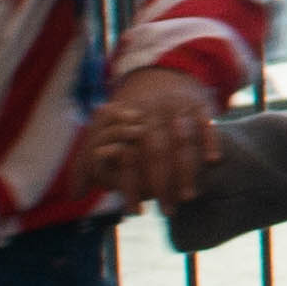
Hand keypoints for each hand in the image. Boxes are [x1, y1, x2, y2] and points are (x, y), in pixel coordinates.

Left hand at [84, 68, 226, 202]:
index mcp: (124, 119)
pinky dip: (210, 141)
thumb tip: (75, 194)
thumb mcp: (104, 132)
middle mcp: (150, 111)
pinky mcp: (198, 103)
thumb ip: (88, 163)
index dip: (130, 186)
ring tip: (187, 197)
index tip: (134, 211)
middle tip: (165, 211)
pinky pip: (205, 123)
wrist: (160, 74)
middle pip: (156, 151)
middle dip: (160, 184)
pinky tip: (211, 161)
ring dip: (186, 171)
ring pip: (182, 141)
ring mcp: (176, 105)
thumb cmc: (130, 118)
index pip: (126, 157)